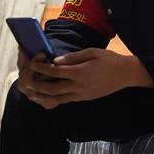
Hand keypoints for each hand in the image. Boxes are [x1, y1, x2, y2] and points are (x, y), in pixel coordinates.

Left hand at [22, 48, 153, 109]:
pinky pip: (65, 101)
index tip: (33, 64)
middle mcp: (78, 86)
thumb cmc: (109, 60)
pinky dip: (53, 100)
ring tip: (32, 93)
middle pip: (52, 89)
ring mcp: (81, 95)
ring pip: (56, 99)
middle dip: (37, 85)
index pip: (55, 72)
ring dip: (42, 96)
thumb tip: (56, 61)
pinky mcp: (84, 98)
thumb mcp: (92, 52)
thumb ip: (73, 57)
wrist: (125, 74)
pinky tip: (46, 96)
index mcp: (80, 72)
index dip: (42, 68)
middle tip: (27, 81)